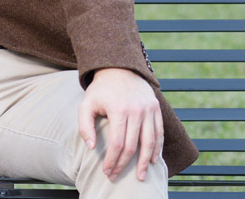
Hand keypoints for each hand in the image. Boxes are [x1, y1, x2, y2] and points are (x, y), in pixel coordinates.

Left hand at [77, 68, 162, 182]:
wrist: (119, 68)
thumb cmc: (100, 90)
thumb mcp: (86, 104)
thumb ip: (85, 126)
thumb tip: (91, 147)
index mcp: (118, 109)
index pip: (117, 143)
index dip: (112, 161)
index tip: (106, 171)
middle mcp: (136, 110)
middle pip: (133, 146)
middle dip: (124, 165)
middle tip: (117, 176)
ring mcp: (148, 109)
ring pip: (150, 141)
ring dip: (145, 161)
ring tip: (140, 176)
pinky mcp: (155, 108)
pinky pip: (159, 132)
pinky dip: (157, 148)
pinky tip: (153, 160)